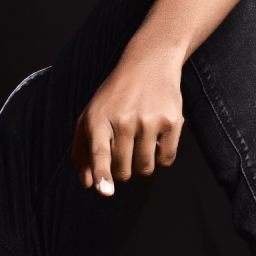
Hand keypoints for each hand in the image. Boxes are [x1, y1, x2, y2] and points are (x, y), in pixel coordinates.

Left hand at [72, 48, 184, 195]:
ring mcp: (149, 121)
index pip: (99, 152)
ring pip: (145, 169)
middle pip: (123, 171)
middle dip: (122, 170)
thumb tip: (88, 185)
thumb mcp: (89, 116)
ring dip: (141, 165)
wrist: (148, 64)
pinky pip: (165, 161)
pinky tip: (155, 137)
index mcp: (97, 119)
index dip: (102, 174)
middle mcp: (123, 120)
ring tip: (138, 141)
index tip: (105, 191)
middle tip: (123, 148)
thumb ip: (83, 152)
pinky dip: (160, 158)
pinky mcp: (172, 122)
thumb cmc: (113, 98)